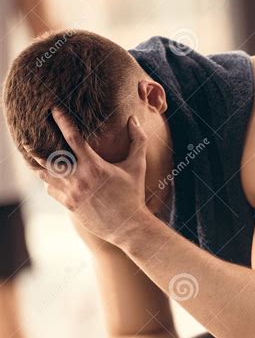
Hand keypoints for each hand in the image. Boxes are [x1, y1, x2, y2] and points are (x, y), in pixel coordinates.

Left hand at [29, 108, 147, 244]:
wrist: (128, 227)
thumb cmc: (134, 195)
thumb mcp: (138, 167)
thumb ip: (138, 141)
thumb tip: (133, 119)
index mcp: (95, 166)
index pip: (73, 138)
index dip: (62, 121)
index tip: (54, 110)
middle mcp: (80, 179)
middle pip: (49, 156)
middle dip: (38, 144)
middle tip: (34, 133)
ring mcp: (73, 193)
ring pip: (45, 174)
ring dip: (40, 163)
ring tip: (34, 153)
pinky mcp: (70, 205)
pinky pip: (50, 189)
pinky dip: (49, 181)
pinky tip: (50, 176)